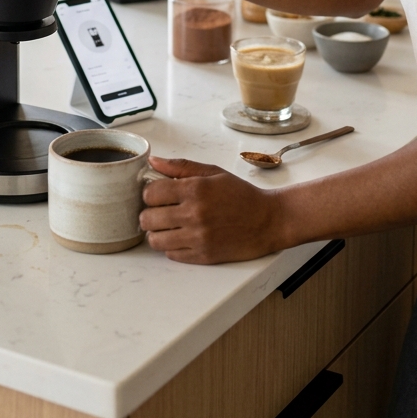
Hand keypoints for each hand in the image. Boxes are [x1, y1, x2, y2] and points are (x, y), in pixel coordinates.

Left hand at [140, 156, 281, 263]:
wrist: (268, 221)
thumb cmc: (241, 195)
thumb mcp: (213, 173)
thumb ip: (181, 166)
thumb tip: (153, 161)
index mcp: (195, 189)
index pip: (151, 193)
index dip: (150, 193)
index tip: (157, 194)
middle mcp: (194, 214)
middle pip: (148, 218)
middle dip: (149, 213)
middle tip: (159, 211)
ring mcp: (198, 237)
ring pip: (155, 240)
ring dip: (157, 232)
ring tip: (167, 226)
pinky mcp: (203, 256)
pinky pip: (171, 254)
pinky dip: (170, 246)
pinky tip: (180, 237)